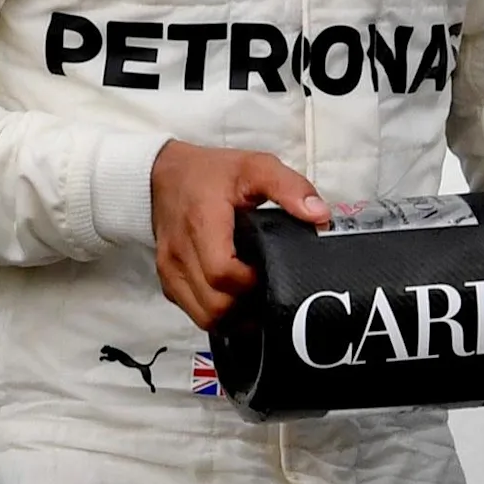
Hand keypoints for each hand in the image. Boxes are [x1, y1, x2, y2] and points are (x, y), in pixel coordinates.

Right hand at [151, 140, 327, 328]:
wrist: (163, 174)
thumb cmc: (211, 173)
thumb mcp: (255, 166)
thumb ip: (289, 188)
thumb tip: (320, 216)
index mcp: (202, 223)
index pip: (222, 273)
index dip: (252, 282)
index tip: (270, 271)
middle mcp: (180, 252)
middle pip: (215, 304)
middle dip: (247, 306)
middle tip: (268, 288)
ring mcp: (170, 270)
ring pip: (204, 317)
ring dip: (233, 316)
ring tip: (255, 297)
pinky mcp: (167, 281)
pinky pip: (193, 312)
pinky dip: (217, 313)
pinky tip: (236, 298)